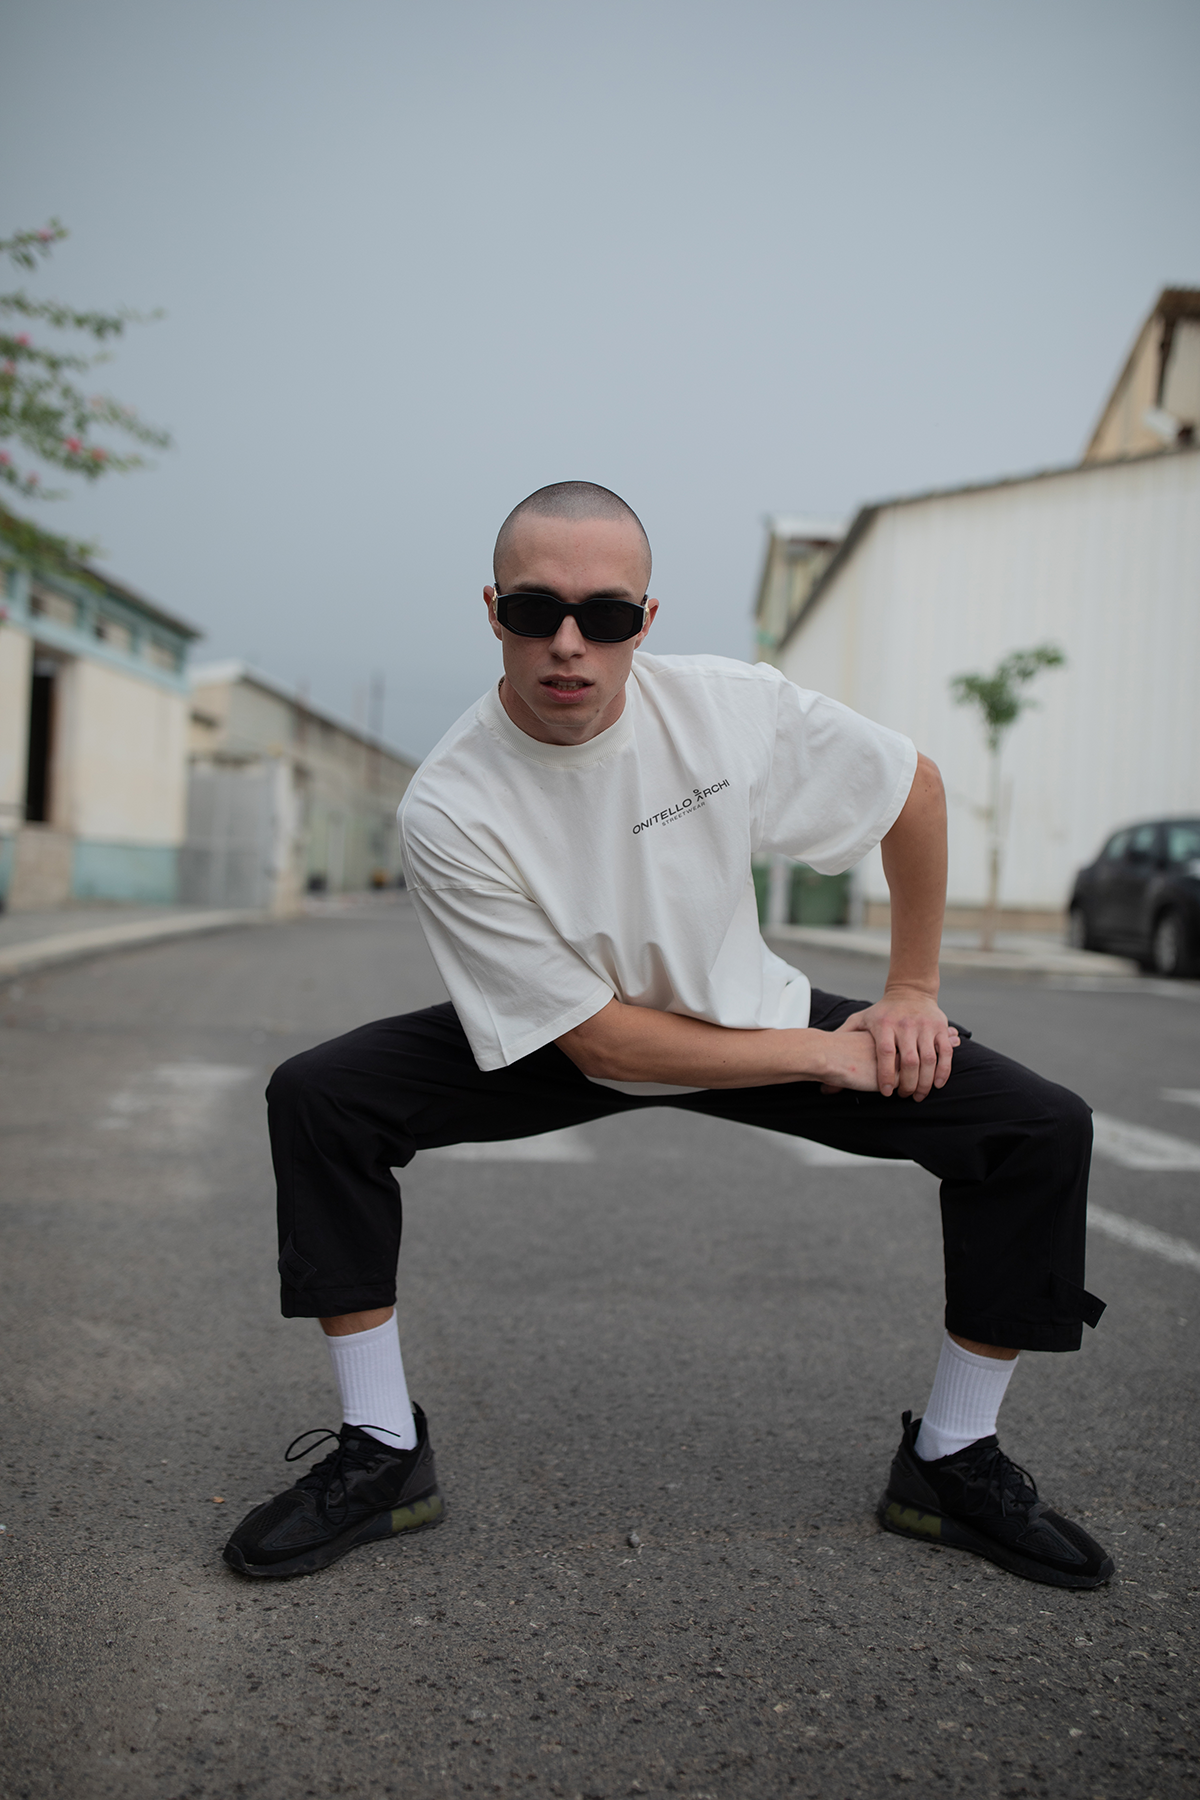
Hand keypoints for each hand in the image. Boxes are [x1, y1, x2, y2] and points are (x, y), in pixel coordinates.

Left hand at [824, 986, 958, 1101]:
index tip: (886, 1092)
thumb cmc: (882, 1012)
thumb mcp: (860, 1019)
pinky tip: (938, 1083)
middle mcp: (906, 1024)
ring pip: (929, 1059)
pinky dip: (944, 1071)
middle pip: (909, 1060)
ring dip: (926, 1081)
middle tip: (904, 1097)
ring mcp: (925, 1026)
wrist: (909, 991)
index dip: (886, 1075)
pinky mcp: (940, 1027)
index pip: (885, 1053)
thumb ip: (844, 1037)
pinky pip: (945, 1053)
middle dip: (908, 1083)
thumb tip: (822, 1057)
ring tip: (919, 1094)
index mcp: (884, 1024)